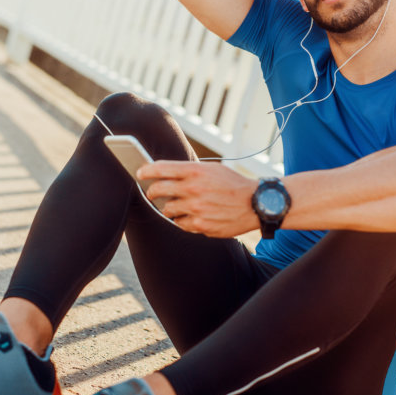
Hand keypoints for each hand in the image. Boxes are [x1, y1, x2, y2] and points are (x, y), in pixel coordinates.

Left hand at [137, 160, 258, 237]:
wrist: (256, 204)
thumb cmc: (233, 184)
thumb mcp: (212, 169)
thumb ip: (190, 171)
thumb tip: (166, 175)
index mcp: (195, 171)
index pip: (160, 168)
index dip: (145, 170)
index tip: (139, 172)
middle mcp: (192, 189)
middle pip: (157, 190)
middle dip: (151, 192)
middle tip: (151, 193)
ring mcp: (196, 209)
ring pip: (167, 210)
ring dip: (167, 208)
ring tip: (175, 205)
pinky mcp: (201, 226)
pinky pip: (180, 224)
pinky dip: (181, 220)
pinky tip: (189, 216)